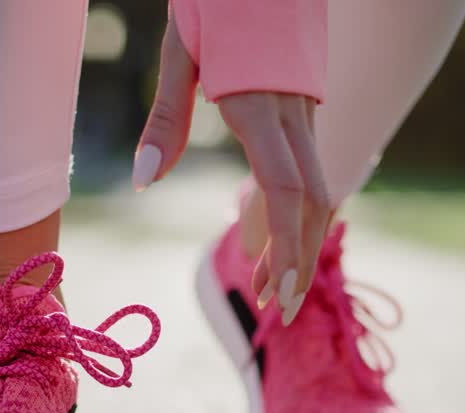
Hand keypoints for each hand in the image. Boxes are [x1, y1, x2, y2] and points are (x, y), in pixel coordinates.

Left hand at [133, 15, 332, 325]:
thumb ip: (166, 118)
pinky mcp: (306, 105)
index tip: (277, 292)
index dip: (285, 245)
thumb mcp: (180, 51)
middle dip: (300, 259)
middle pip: (313, 200)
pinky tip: (282, 234)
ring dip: (302, 240)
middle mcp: (293, 113)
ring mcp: (306, 109)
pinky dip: (302, 210)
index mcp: (259, 105)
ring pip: (319, 186)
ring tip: (277, 284)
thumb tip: (145, 182)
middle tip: (281, 311)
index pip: (287, 190)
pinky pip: (312, 167)